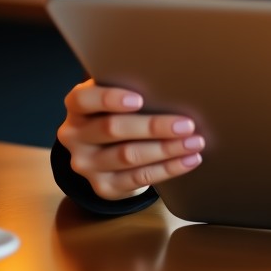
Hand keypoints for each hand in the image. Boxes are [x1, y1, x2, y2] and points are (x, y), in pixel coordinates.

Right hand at [57, 79, 203, 200]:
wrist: (107, 150)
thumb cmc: (120, 111)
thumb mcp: (117, 95)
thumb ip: (132, 86)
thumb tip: (171, 84)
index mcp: (77, 107)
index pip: (84, 100)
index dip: (110, 99)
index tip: (140, 99)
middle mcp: (75, 136)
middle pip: (113, 129)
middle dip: (153, 126)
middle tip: (186, 124)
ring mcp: (86, 164)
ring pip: (128, 156)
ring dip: (166, 149)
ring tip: (194, 142)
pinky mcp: (103, 186)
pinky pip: (137, 178)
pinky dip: (168, 169)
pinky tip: (189, 160)